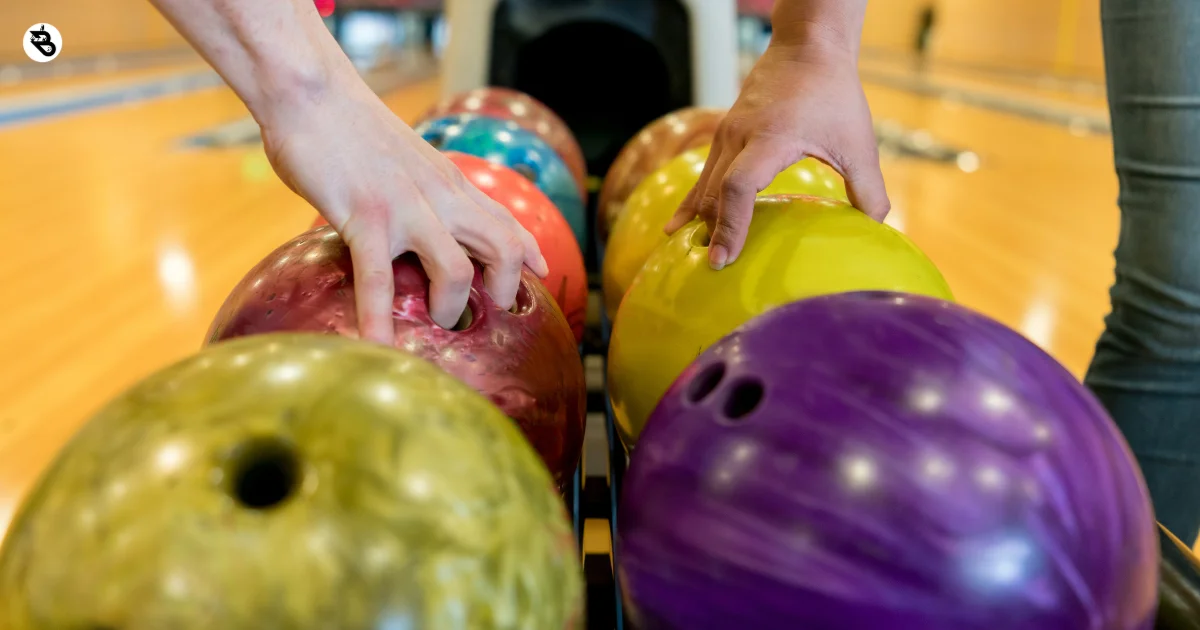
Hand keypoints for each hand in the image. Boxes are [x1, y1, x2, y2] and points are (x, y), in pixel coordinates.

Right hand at [258, 76, 547, 338]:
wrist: (310, 90)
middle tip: (486, 313)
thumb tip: (418, 219)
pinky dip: (379, 319)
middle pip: (502, 249)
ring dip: (450, 307)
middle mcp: (440, 196)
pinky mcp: (366, 217)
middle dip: (505, 289)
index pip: (505, 219)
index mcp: (449, 182)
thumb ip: (422, 189)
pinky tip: (378, 347)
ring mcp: (406, 208)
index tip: (538, 274)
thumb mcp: (405, 157)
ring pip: (456, 269)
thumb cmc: (349, 125)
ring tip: (434, 324)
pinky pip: (378, 280)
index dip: (528, 251)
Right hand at [666, 41, 887, 269]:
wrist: (807, 47)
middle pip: (715, 192)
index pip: (738, 187)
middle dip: (714, 231)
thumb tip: (876, 231)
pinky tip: (678, 223)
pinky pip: (702, 173)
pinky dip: (693, 201)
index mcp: (770, 137)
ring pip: (704, 184)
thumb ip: (869, 189)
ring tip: (697, 253)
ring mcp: (727, 133)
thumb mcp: (859, 142)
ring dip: (701, 219)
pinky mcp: (724, 133)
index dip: (731, 226)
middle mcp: (740, 135)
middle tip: (715, 267)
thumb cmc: (834, 93)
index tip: (724, 257)